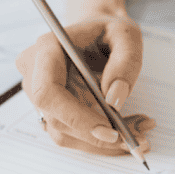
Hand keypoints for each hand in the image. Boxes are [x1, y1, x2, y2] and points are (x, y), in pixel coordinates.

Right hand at [15, 15, 154, 155]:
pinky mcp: (51, 110)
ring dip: (102, 142)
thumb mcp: (127, 35)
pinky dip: (99, 140)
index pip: (48, 92)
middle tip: (137, 138)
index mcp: (47, 49)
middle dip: (96, 136)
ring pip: (64, 133)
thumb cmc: (109, 31)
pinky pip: (72, 134)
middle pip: (56, 119)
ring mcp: (39, 95)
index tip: (110, 131)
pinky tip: (126, 130)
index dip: (76, 117)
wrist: (97, 33)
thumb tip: (114, 99)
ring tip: (139, 132)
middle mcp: (35, 73)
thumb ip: (125, 63)